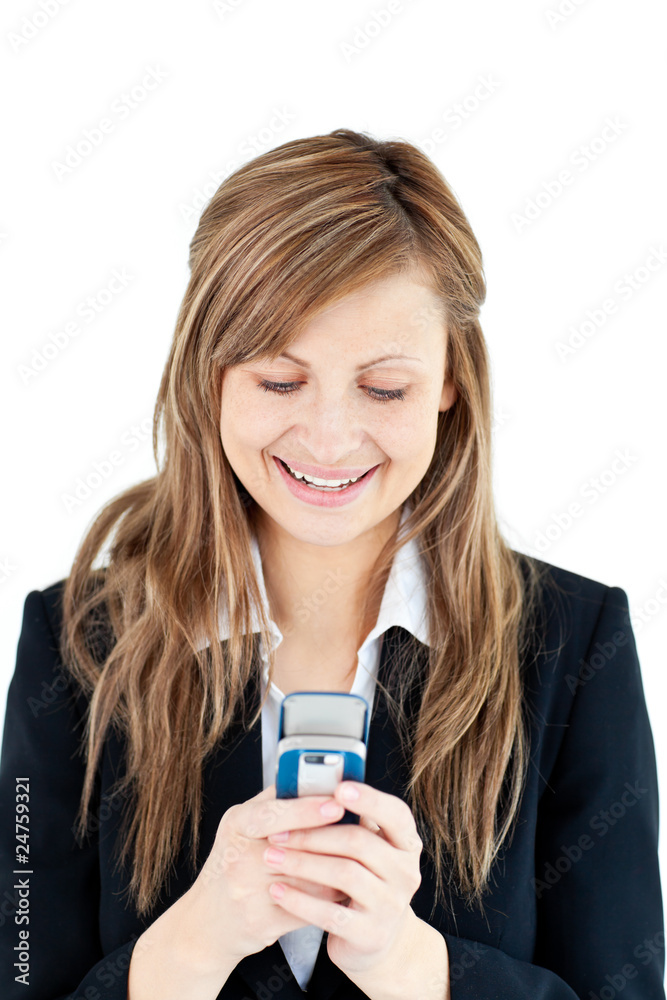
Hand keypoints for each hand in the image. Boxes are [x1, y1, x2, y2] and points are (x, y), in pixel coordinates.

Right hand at [178, 784, 350, 974]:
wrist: (205, 924)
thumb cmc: (231, 866)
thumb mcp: (241, 826)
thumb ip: (274, 803)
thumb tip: (315, 780)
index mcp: (237, 825)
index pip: (274, 812)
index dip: (308, 808)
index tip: (338, 803)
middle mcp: (239, 858)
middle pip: (296, 847)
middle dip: (333, 839)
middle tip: (363, 830)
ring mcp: (248, 893)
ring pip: (308, 879)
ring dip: (338, 870)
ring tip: (361, 859)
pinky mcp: (262, 922)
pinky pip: (307, 908)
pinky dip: (329, 899)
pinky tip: (344, 889)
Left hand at [264, 780, 423, 981]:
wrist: (373, 938)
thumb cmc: (362, 879)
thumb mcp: (366, 848)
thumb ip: (349, 820)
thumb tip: (311, 785)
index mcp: (406, 843)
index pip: (396, 814)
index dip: (368, 799)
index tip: (338, 787)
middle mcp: (405, 872)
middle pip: (359, 842)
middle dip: (314, 833)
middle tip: (278, 831)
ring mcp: (390, 905)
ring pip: (344, 874)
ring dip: (302, 862)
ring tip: (271, 856)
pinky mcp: (370, 934)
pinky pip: (330, 913)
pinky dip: (300, 900)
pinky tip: (277, 890)